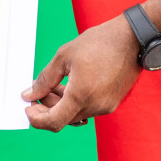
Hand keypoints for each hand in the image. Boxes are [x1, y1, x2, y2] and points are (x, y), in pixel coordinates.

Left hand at [21, 16, 141, 131]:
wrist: (132, 38)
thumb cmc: (99, 42)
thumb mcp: (65, 56)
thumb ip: (45, 79)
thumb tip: (29, 94)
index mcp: (80, 95)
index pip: (53, 122)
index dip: (37, 119)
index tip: (28, 108)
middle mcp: (95, 106)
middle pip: (63, 119)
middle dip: (47, 107)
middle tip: (39, 90)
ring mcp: (106, 106)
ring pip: (75, 115)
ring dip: (61, 104)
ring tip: (56, 84)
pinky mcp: (112, 103)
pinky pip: (88, 109)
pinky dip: (76, 102)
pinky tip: (71, 85)